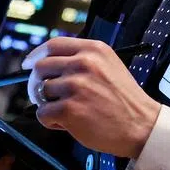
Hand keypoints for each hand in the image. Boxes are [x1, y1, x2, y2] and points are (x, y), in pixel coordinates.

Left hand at [24, 37, 160, 157]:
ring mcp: (75, 86)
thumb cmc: (124, 99)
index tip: (28, 64)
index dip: (36, 55)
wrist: (141, 124)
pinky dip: (51, 121)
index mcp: (94, 50)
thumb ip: (83, 59)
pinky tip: (70, 122)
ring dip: (48, 104)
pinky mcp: (69, 110)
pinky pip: (43, 113)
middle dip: (37, 82)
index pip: (53, 45)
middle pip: (41, 67)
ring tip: (69, 111)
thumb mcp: (109, 66)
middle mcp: (84, 64)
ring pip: (40, 92)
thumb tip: (48, 63)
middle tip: (44, 94)